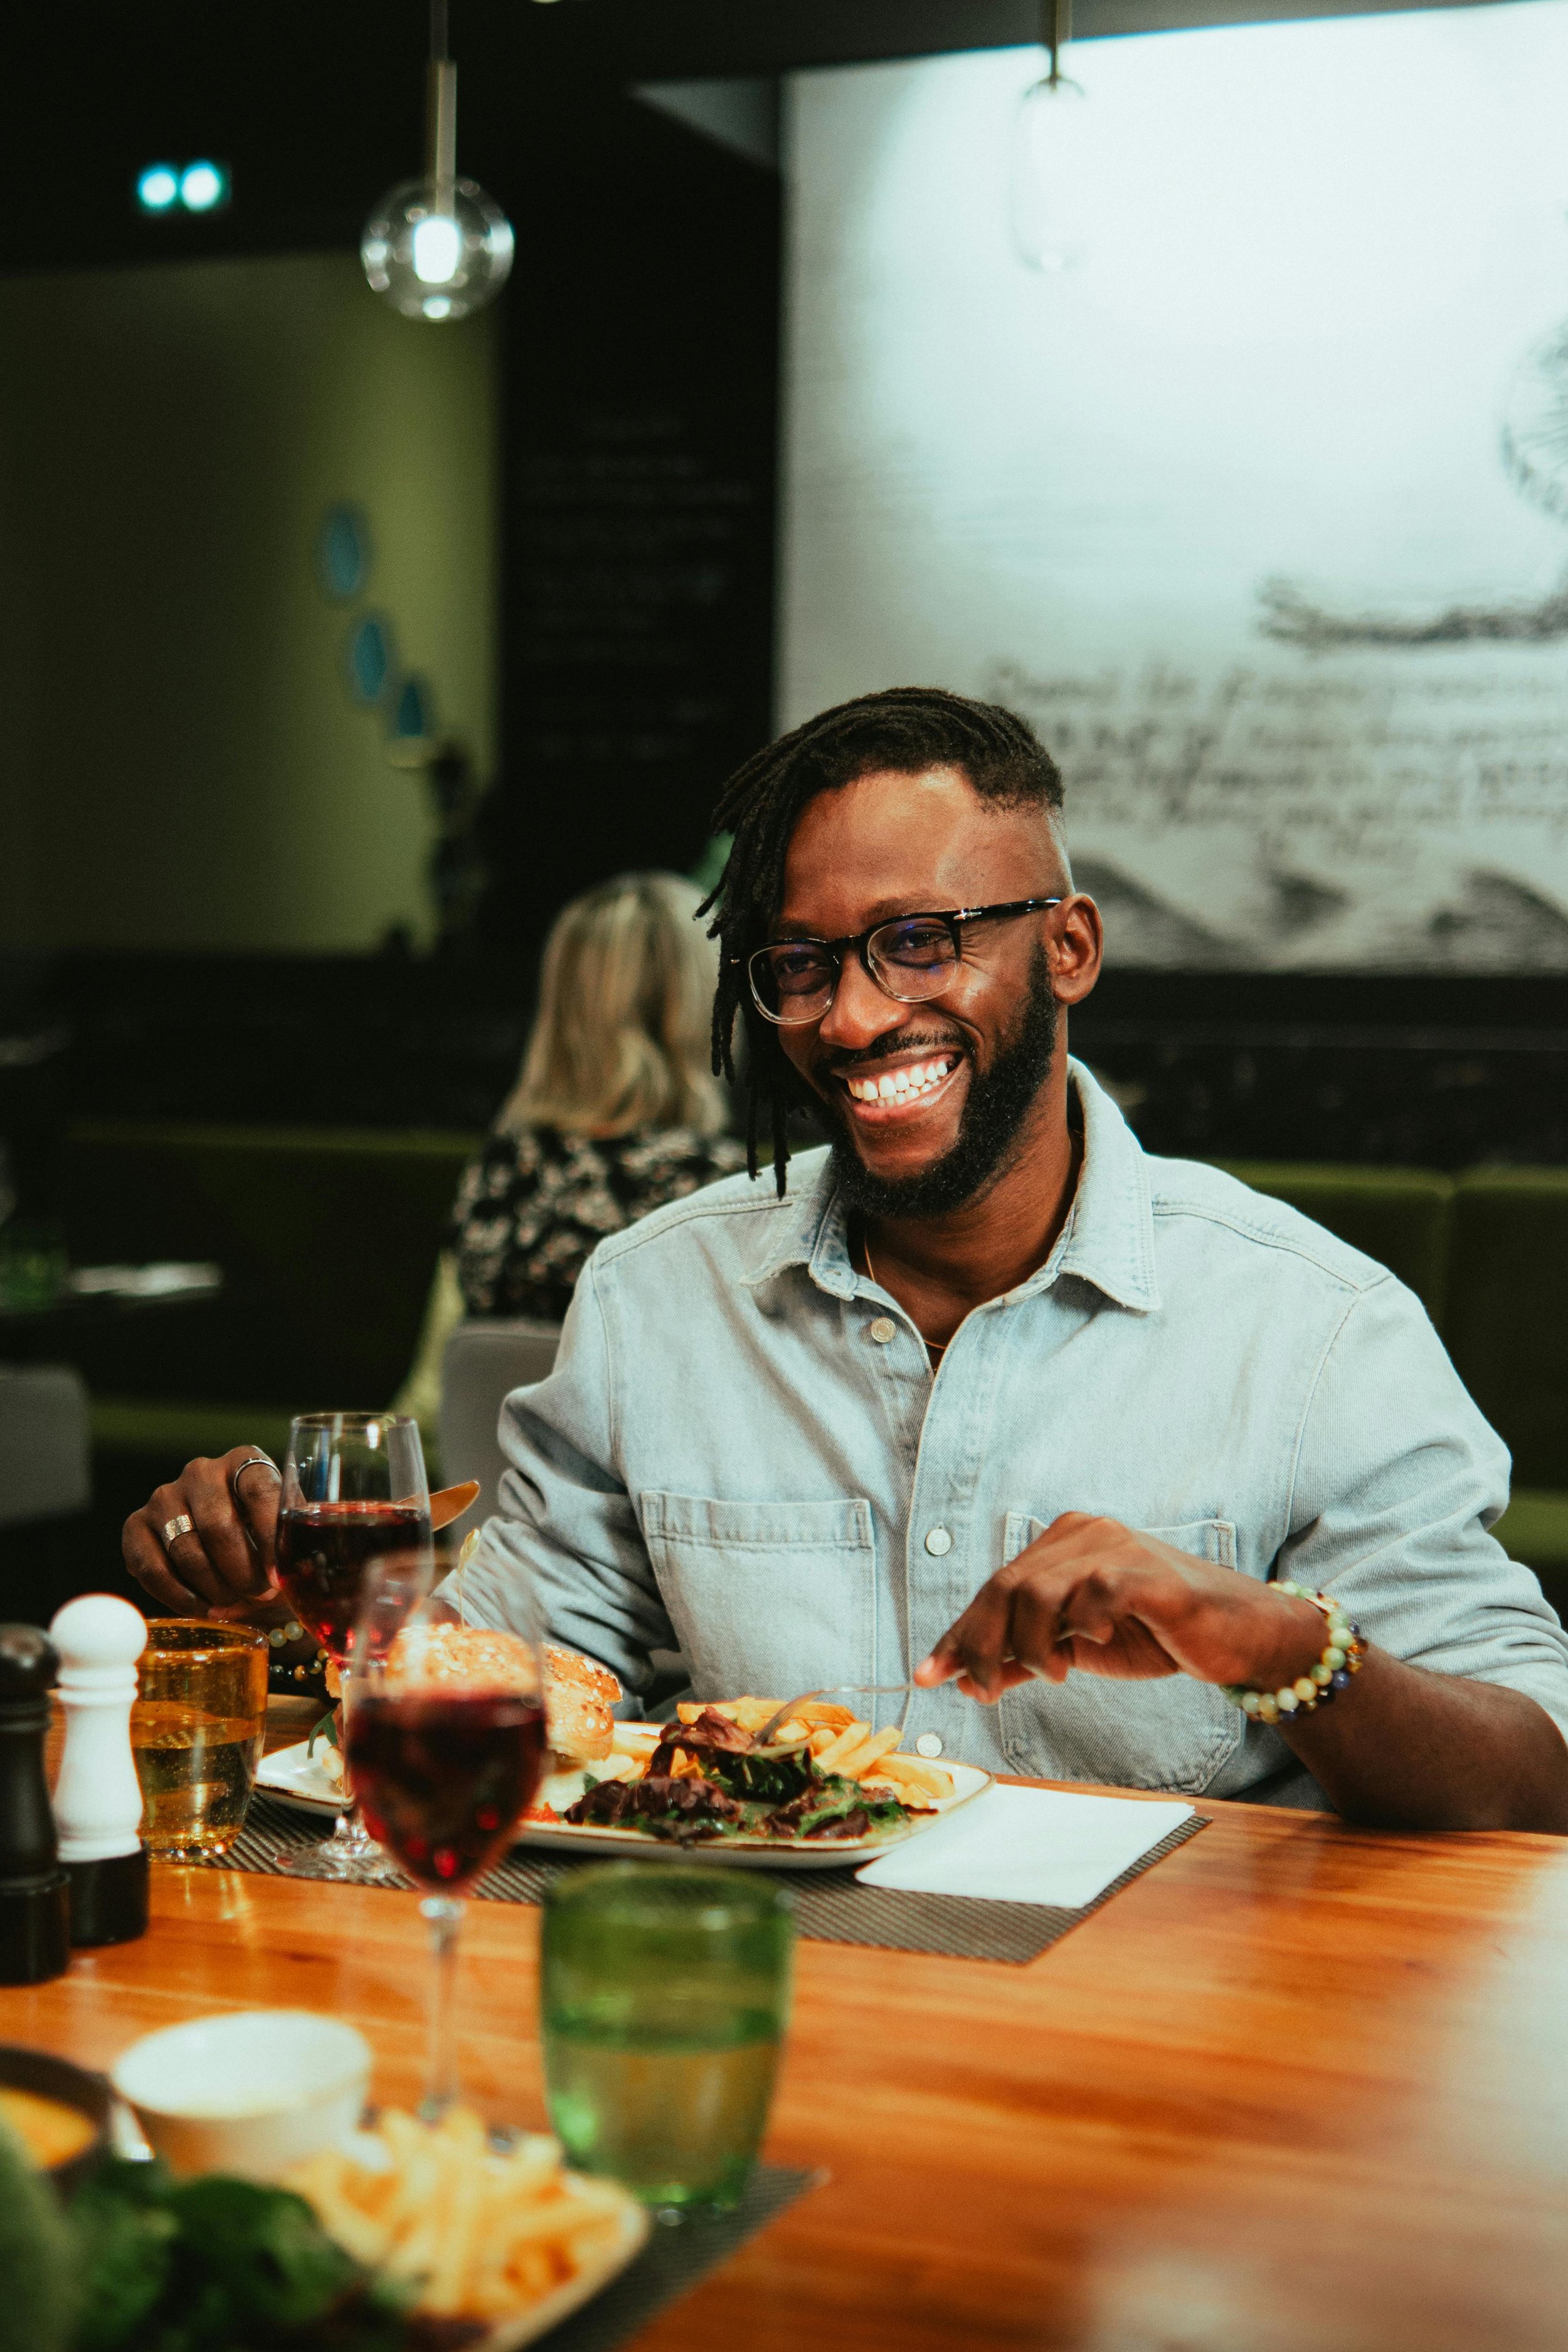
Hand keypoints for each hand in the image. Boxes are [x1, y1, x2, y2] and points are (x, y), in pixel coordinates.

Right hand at [122, 1447, 282, 1618]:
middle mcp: (201, 1471)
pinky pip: (150, 1567)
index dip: (269, 1539)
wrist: (232, 1554)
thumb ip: (297, 1544)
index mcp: (246, 1461)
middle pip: (217, 1525)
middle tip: (258, 1595)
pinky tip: (203, 1608)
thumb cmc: (270, 1544)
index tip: (277, 1578)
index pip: (260, 1491)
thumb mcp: (290, 1537)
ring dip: (212, 1586)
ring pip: (185, 1549)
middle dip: (241, 1571)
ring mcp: (165, 1496)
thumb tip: (299, 1572)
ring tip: (233, 1603)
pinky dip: (178, 1596)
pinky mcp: (136, 1524)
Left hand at [914, 1513, 1324, 1702]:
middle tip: (980, 1690)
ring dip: (1030, 1645)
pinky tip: (1087, 1647)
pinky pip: (1093, 1593)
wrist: (1235, 1636)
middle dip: (979, 1645)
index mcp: (1063, 1542)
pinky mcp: (1146, 1573)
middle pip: (1004, 1587)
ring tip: (1052, 1675)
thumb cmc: (1155, 1634)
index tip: (930, 1675)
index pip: (995, 1587)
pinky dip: (1080, 1626)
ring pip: (1037, 1591)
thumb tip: (967, 1678)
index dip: (959, 1632)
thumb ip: (1025, 1655)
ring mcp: (1115, 1547)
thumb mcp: (1077, 1648)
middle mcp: (1083, 1533)